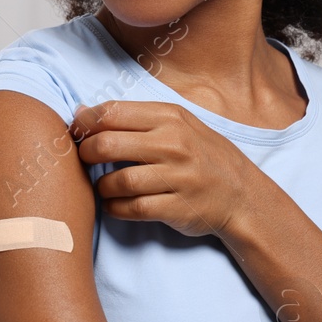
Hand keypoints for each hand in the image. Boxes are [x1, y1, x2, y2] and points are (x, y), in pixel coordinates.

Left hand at [71, 100, 254, 240]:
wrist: (243, 194)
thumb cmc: (203, 156)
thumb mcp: (178, 125)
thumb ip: (132, 118)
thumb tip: (80, 112)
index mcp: (170, 117)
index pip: (111, 113)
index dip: (84, 124)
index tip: (77, 135)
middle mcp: (174, 144)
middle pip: (106, 145)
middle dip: (85, 155)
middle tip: (86, 162)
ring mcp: (177, 178)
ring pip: (116, 181)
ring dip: (100, 187)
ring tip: (105, 187)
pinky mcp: (176, 208)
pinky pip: (130, 209)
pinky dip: (114, 208)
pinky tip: (117, 204)